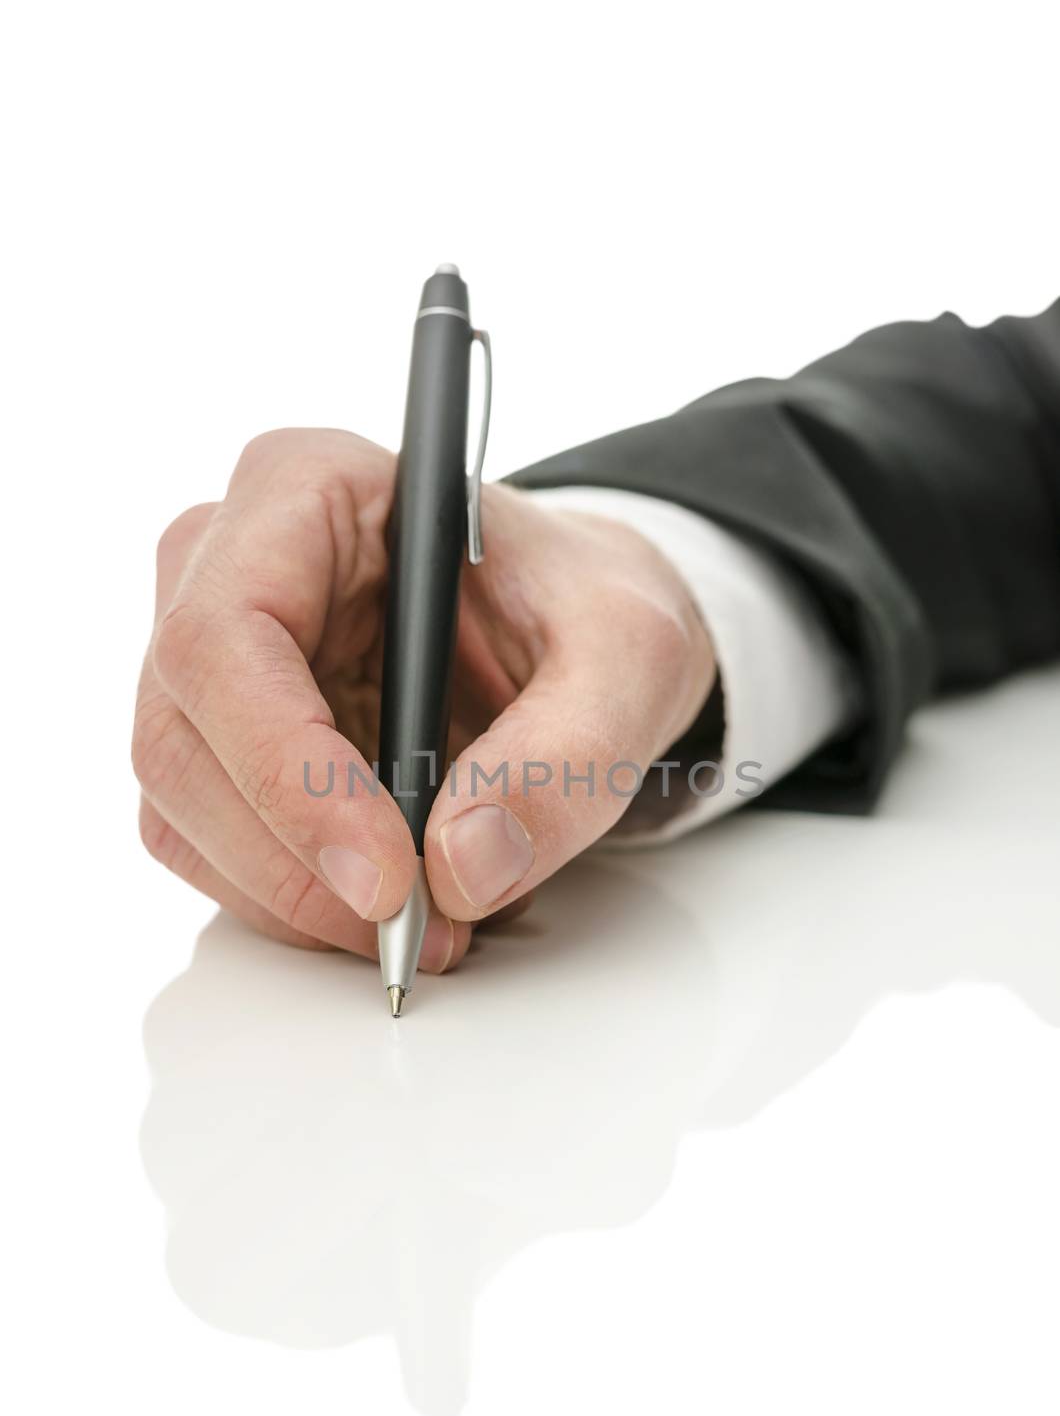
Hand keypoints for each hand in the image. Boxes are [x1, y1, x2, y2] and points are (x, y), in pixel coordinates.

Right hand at [133, 429, 714, 971]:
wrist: (573, 633)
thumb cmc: (583, 609)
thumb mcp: (627, 659)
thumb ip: (567, 754)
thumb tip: (463, 866)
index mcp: (304, 488)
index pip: (226, 637)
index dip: (287, 771)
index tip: (385, 874)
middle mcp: (225, 564)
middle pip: (182, 738)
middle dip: (294, 861)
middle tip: (417, 928)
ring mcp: (209, 662)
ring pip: (181, 809)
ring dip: (294, 897)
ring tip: (429, 923)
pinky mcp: (220, 744)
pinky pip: (212, 847)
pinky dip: (295, 901)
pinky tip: (387, 902)